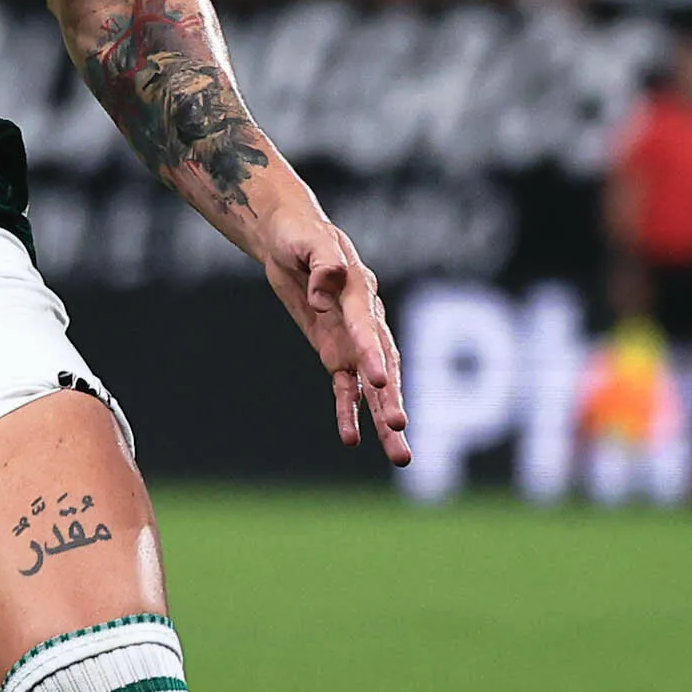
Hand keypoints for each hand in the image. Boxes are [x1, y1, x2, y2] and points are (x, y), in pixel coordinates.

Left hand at [257, 211, 409, 465]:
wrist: (290, 239)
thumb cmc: (301, 234)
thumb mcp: (306, 240)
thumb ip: (322, 263)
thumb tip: (326, 290)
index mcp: (360, 292)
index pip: (368, 327)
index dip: (374, 352)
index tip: (380, 379)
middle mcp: (364, 321)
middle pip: (384, 364)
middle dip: (391, 397)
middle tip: (400, 429)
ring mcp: (353, 341)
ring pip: (373, 386)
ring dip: (384, 418)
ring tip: (401, 456)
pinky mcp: (336, 353)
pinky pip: (345, 388)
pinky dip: (348, 412)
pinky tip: (352, 440)